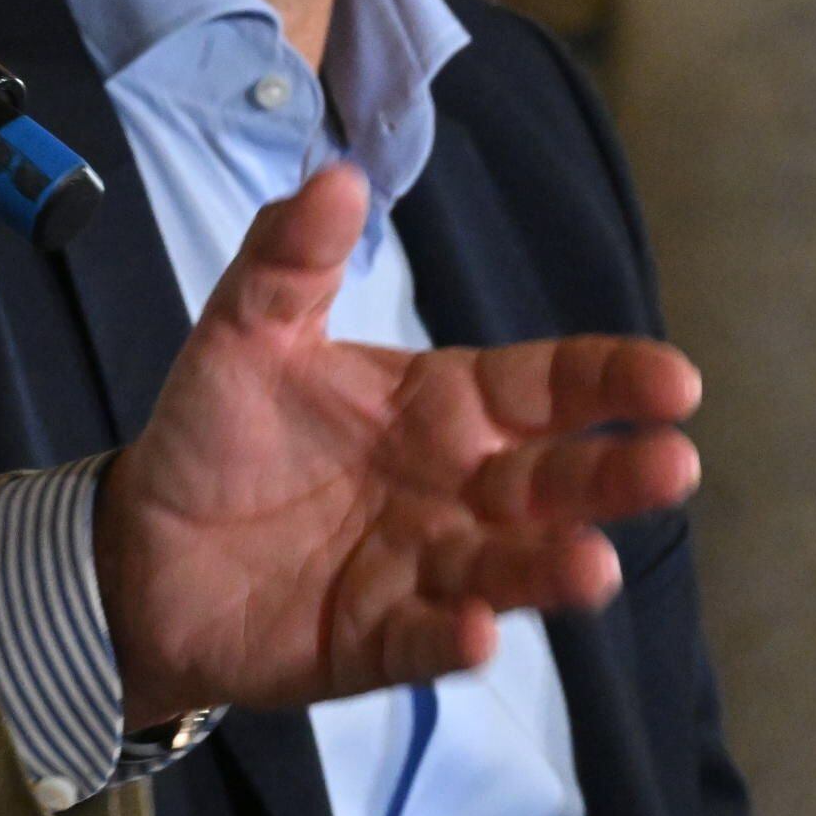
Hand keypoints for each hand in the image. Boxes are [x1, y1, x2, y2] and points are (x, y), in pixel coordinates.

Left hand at [97, 163, 702, 721]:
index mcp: (439, 408)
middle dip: (613, 476)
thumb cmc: (217, 433)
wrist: (141, 545)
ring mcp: (423, 570)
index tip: (674, 380)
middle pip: (550, 482)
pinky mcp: (376, 640)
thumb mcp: (244, 331)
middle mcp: (453, 491)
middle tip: (672, 465)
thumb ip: (289, 257)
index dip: (608, 380)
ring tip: (592, 565)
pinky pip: (425, 641)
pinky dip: (455, 639)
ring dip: (551, 568)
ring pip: (508, 568)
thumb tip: (339, 173)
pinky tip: (479, 632)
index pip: (542, 388)